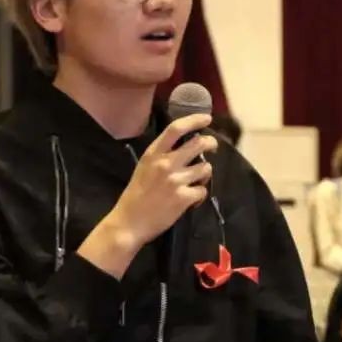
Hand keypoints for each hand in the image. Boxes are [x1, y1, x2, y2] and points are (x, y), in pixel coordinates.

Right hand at [105, 114, 216, 248]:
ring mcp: (176, 181)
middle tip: (212, 147)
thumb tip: (185, 146)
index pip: (176, 128)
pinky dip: (200, 195)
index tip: (207, 118)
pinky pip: (203, 190)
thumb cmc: (135, 195)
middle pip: (198, 144)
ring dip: (204, 173)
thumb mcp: (144, 167)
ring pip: (205, 168)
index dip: (194, 120)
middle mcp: (165, 164)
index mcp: (153, 153)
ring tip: (196, 181)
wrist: (129, 222)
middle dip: (211, 143)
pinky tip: (191, 200)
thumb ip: (161, 156)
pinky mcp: (183, 198)